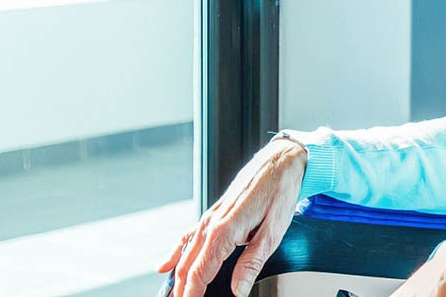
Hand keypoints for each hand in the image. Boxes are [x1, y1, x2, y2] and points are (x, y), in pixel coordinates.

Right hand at [156, 138, 307, 296]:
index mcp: (225, 231)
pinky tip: (165, 266)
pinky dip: (175, 253)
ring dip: (178, 277)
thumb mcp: (273, 232)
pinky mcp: (213, 213)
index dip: (192, 294)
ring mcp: (210, 217)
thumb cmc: (280, 191)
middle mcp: (211, 223)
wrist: (280, 161)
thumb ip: (252, 263)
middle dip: (182, 289)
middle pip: (188, 266)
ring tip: (173, 295)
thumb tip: (238, 290)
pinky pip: (188, 236)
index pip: (200, 272)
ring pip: (186, 253)